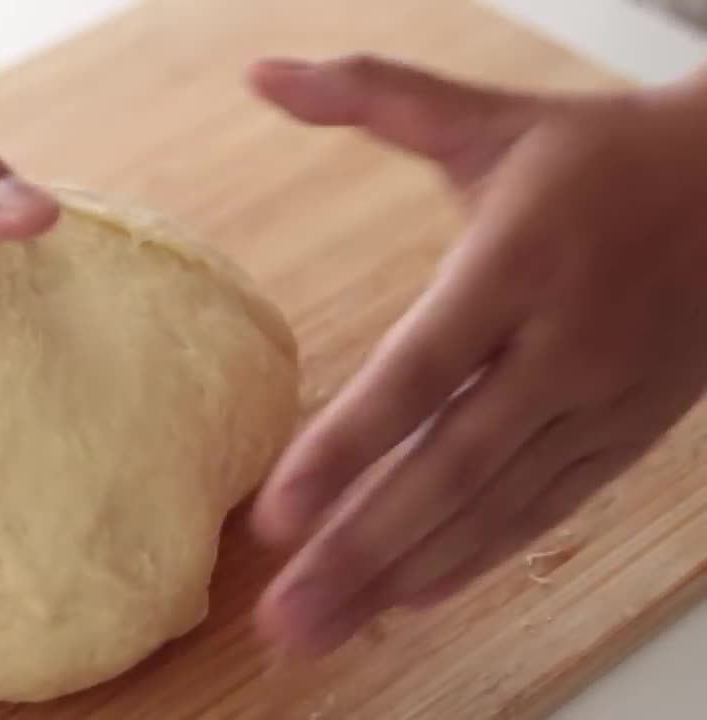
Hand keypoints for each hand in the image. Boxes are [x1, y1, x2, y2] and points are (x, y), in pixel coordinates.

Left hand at [248, 56, 706, 654]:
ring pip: (492, 509)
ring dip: (404, 575)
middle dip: (360, 549)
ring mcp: (599, 402)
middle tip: (284, 619)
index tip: (276, 515)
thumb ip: (374, 97)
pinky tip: (410, 597)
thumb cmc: (603, 157)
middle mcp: (560, 347)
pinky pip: (541, 512)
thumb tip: (264, 70)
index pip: (418, 372)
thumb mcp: (489, 121)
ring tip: (326, 629)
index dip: (346, 448)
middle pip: (448, 468)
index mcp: (518, 264)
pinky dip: (475, 559)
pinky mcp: (625, 436)